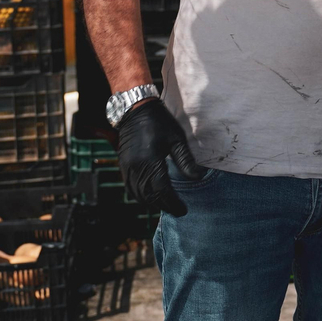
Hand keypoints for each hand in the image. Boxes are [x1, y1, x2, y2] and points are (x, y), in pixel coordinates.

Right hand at [116, 99, 204, 215]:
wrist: (135, 110)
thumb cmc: (159, 123)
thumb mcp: (177, 139)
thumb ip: (186, 160)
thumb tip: (198, 178)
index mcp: (150, 161)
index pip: (162, 191)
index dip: (173, 203)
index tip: (183, 210)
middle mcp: (136, 168)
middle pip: (149, 196)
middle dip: (164, 206)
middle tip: (177, 210)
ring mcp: (127, 168)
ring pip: (138, 195)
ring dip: (152, 203)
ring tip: (166, 205)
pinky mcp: (123, 166)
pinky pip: (130, 188)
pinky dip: (140, 197)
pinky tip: (150, 197)